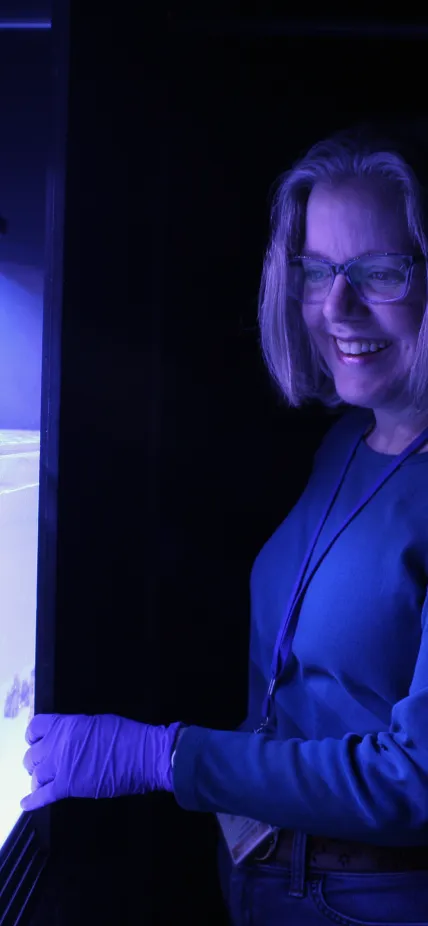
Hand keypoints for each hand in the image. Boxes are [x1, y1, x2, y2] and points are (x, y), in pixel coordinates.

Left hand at [21, 713, 182, 810]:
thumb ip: (77, 731)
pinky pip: (42, 795)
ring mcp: (62, 765)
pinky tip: (26, 804)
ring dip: (37, 780)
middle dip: (36, 763)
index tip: (36, 743)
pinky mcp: (68, 786)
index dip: (33, 738)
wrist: (144, 755)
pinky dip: (32, 801)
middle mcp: (59, 743)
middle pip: (32, 755)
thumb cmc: (128, 737)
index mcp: (68, 724)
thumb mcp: (98, 724)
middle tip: (43, 768)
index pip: (36, 728)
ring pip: (35, 775)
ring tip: (42, 784)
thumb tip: (69, 740)